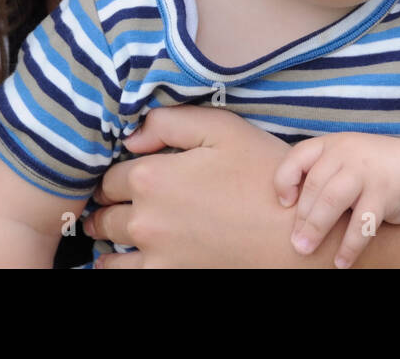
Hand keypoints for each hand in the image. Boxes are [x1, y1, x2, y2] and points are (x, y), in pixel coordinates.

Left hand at [84, 105, 313, 267]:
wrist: (294, 234)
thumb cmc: (262, 175)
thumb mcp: (221, 128)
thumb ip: (168, 123)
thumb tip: (131, 138)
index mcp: (151, 176)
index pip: (110, 174)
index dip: (115, 170)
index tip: (122, 171)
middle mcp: (144, 219)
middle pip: (104, 211)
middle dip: (105, 204)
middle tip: (106, 201)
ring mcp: (156, 254)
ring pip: (110, 246)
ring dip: (107, 235)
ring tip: (107, 228)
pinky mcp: (170, 276)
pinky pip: (124, 274)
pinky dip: (117, 266)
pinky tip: (118, 260)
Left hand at [273, 133, 399, 268]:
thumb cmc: (372, 169)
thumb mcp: (346, 159)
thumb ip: (321, 173)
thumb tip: (287, 206)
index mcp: (332, 144)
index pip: (298, 158)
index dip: (284, 180)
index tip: (283, 204)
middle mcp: (347, 153)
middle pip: (314, 186)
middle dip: (301, 217)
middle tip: (294, 242)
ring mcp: (366, 172)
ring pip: (332, 202)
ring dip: (316, 229)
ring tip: (304, 249)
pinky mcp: (384, 193)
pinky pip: (361, 223)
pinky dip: (349, 245)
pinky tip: (341, 261)